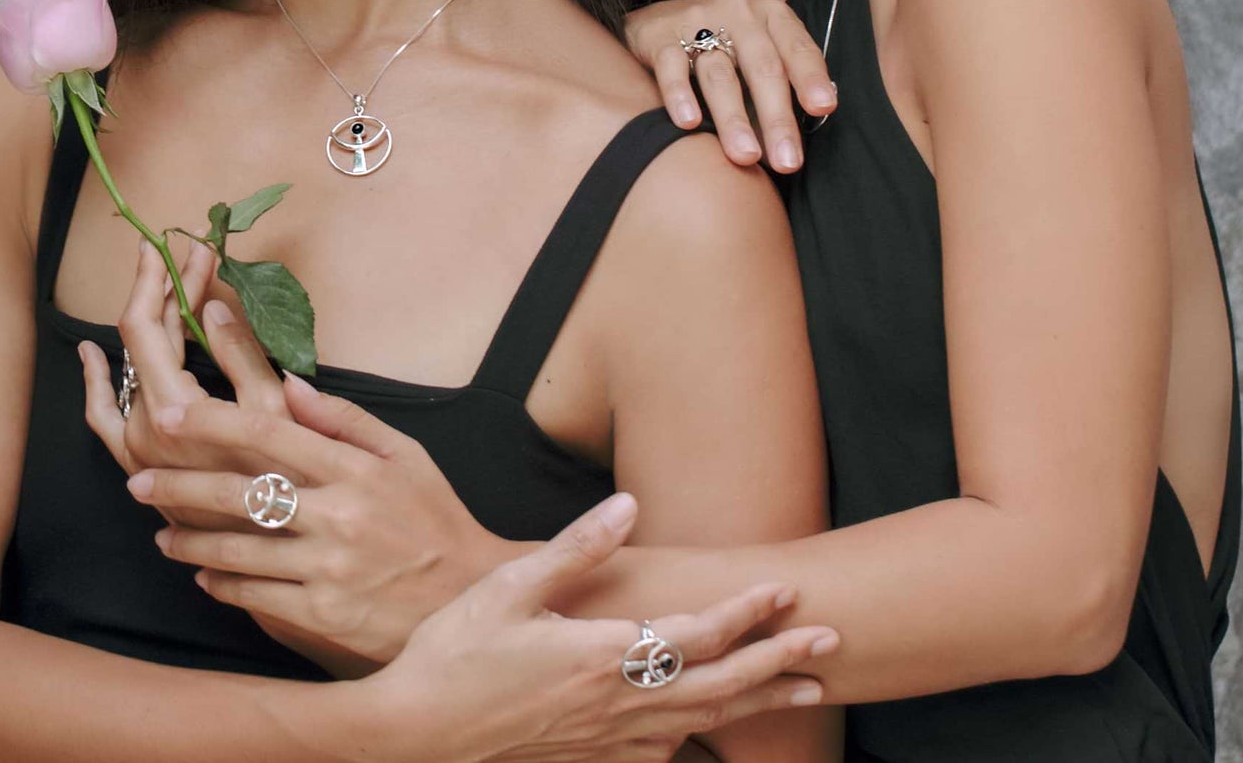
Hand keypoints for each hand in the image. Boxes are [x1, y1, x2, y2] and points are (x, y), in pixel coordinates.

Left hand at [79, 236, 290, 525]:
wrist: (279, 554)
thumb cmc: (292, 483)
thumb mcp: (277, 412)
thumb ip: (241, 355)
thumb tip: (215, 304)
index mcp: (174, 413)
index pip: (149, 326)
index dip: (164, 278)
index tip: (185, 241)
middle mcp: (143, 435)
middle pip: (139, 343)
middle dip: (167, 289)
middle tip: (190, 250)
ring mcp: (137, 455)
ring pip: (123, 373)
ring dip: (142, 324)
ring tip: (156, 283)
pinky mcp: (141, 471)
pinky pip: (103, 419)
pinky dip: (97, 383)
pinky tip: (93, 358)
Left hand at [129, 378, 507, 665]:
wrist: (467, 595)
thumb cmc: (433, 516)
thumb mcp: (404, 454)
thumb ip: (345, 419)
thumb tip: (288, 383)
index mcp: (355, 468)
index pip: (270, 432)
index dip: (214, 421)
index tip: (172, 414)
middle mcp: (337, 514)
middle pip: (240, 493)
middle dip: (179, 484)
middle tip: (137, 478)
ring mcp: (327, 568)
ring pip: (238, 550)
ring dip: (189, 542)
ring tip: (161, 535)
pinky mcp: (321, 615)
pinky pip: (255, 596)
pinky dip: (221, 585)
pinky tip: (202, 577)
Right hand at [366, 493, 836, 762]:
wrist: (412, 737)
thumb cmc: (454, 653)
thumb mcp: (510, 589)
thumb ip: (576, 549)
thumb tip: (628, 505)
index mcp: (601, 657)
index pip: (696, 633)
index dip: (746, 611)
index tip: (786, 588)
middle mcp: (614, 704)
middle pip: (718, 687)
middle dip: (779, 663)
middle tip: (830, 645)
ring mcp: (603, 741)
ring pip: (700, 725)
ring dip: (756, 705)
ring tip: (801, 692)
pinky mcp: (584, 761)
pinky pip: (659, 753)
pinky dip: (697, 738)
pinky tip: (706, 731)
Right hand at [624, 0, 835, 172]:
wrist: (657, 22)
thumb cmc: (721, 47)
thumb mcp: (757, 53)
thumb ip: (779, 87)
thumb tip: (796, 143)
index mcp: (771, 17)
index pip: (797, 48)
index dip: (811, 77)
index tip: (824, 108)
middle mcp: (739, 13)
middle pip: (762, 67)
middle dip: (777, 117)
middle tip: (787, 162)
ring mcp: (698, 21)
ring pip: (719, 74)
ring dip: (733, 118)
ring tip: (745, 156)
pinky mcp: (661, 36)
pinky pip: (672, 67)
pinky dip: (681, 95)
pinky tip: (689, 124)